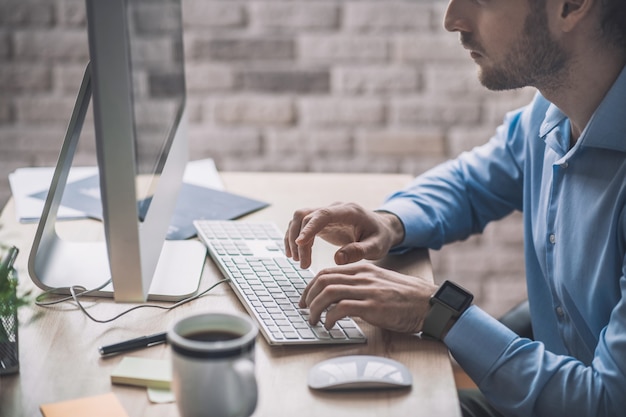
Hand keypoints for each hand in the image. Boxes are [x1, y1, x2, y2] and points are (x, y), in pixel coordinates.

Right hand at [284, 202, 404, 268]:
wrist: (381, 228)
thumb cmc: (380, 236)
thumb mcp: (376, 247)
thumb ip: (359, 252)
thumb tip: (337, 259)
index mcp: (349, 211)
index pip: (323, 215)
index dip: (309, 228)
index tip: (300, 243)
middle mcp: (334, 209)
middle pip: (306, 216)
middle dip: (299, 240)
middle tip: (302, 263)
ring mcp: (326, 213)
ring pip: (299, 219)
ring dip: (293, 239)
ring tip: (297, 261)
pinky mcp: (321, 222)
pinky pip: (301, 225)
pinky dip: (295, 238)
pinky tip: (295, 254)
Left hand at [299, 262, 436, 333]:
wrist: (429, 303)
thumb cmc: (405, 297)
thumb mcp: (379, 282)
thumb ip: (359, 285)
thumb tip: (337, 298)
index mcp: (362, 269)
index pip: (326, 272)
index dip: (310, 287)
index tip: (305, 300)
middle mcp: (362, 276)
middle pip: (323, 280)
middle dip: (308, 297)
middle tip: (304, 311)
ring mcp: (367, 290)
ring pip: (328, 292)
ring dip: (315, 308)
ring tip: (314, 320)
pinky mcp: (373, 306)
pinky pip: (341, 308)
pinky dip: (330, 318)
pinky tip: (330, 325)